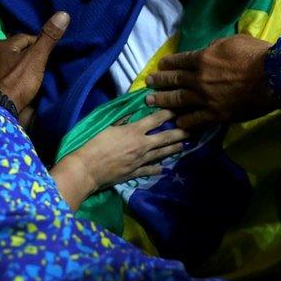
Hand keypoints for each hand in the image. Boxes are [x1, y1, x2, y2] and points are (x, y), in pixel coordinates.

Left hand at [0, 12, 69, 114]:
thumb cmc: (19, 82)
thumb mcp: (37, 58)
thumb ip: (48, 38)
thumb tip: (63, 14)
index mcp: (2, 44)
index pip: (26, 38)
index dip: (39, 46)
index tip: (47, 57)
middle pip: (15, 51)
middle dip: (26, 56)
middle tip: (39, 68)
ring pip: (6, 63)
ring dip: (15, 67)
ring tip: (28, 78)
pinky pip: (0, 76)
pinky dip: (7, 79)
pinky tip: (14, 86)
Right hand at [50, 110, 187, 209]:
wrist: (88, 169)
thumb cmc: (95, 145)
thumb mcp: (109, 127)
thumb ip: (123, 121)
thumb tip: (132, 116)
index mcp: (134, 131)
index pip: (156, 119)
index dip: (169, 113)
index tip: (179, 108)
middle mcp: (142, 145)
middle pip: (165, 137)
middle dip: (180, 132)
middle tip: (192, 129)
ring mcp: (140, 160)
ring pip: (162, 153)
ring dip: (174, 148)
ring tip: (185, 145)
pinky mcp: (135, 172)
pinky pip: (151, 169)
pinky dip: (159, 168)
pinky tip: (166, 168)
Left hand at [145, 35, 275, 128]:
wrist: (273, 77)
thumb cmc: (256, 54)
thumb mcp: (234, 41)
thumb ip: (216, 46)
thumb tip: (207, 49)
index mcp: (204, 58)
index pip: (180, 60)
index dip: (168, 63)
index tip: (159, 65)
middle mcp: (200, 79)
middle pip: (175, 80)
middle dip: (160, 82)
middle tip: (148, 83)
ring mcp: (206, 98)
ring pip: (179, 100)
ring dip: (164, 101)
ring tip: (151, 102)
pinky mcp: (217, 114)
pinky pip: (196, 120)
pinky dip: (184, 122)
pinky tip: (176, 123)